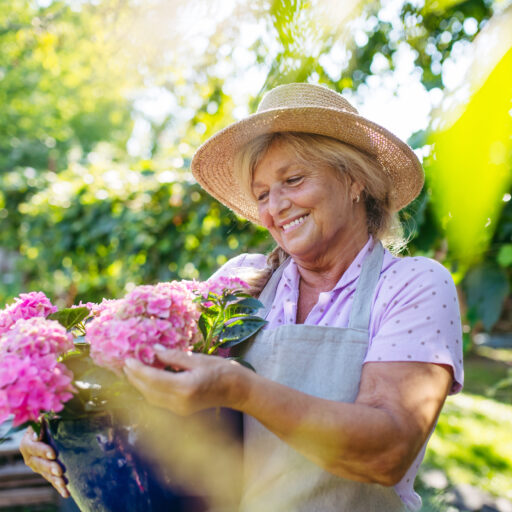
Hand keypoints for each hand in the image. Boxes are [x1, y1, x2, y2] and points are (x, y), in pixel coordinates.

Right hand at [19, 426, 68, 497]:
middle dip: (51, 467)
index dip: (44, 450)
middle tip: (61, 470)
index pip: (35, 448)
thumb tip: (41, 418)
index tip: (54, 453)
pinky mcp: (46, 473)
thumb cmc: (40, 427)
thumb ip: (41, 423)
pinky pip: (52, 481)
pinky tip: (67, 493)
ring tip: (65, 483)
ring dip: (56, 480)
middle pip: (41, 464)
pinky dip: (59, 487)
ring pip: (47, 475)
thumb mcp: (39, 423)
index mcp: (27, 445)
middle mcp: (31, 459)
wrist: (37, 437)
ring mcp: (38, 468)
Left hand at [123, 348, 248, 415]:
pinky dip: (150, 390)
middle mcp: (179, 402)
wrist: (238, 391)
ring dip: (140, 385)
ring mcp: (179, 409)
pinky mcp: (181, 410)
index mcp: (184, 388)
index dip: (137, 369)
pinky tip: (147, 379)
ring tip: (132, 370)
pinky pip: (159, 401)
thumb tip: (153, 350)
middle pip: (148, 391)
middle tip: (125, 363)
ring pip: (151, 398)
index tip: (127, 359)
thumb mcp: (198, 359)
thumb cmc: (222, 371)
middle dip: (134, 378)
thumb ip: (174, 356)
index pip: (153, 379)